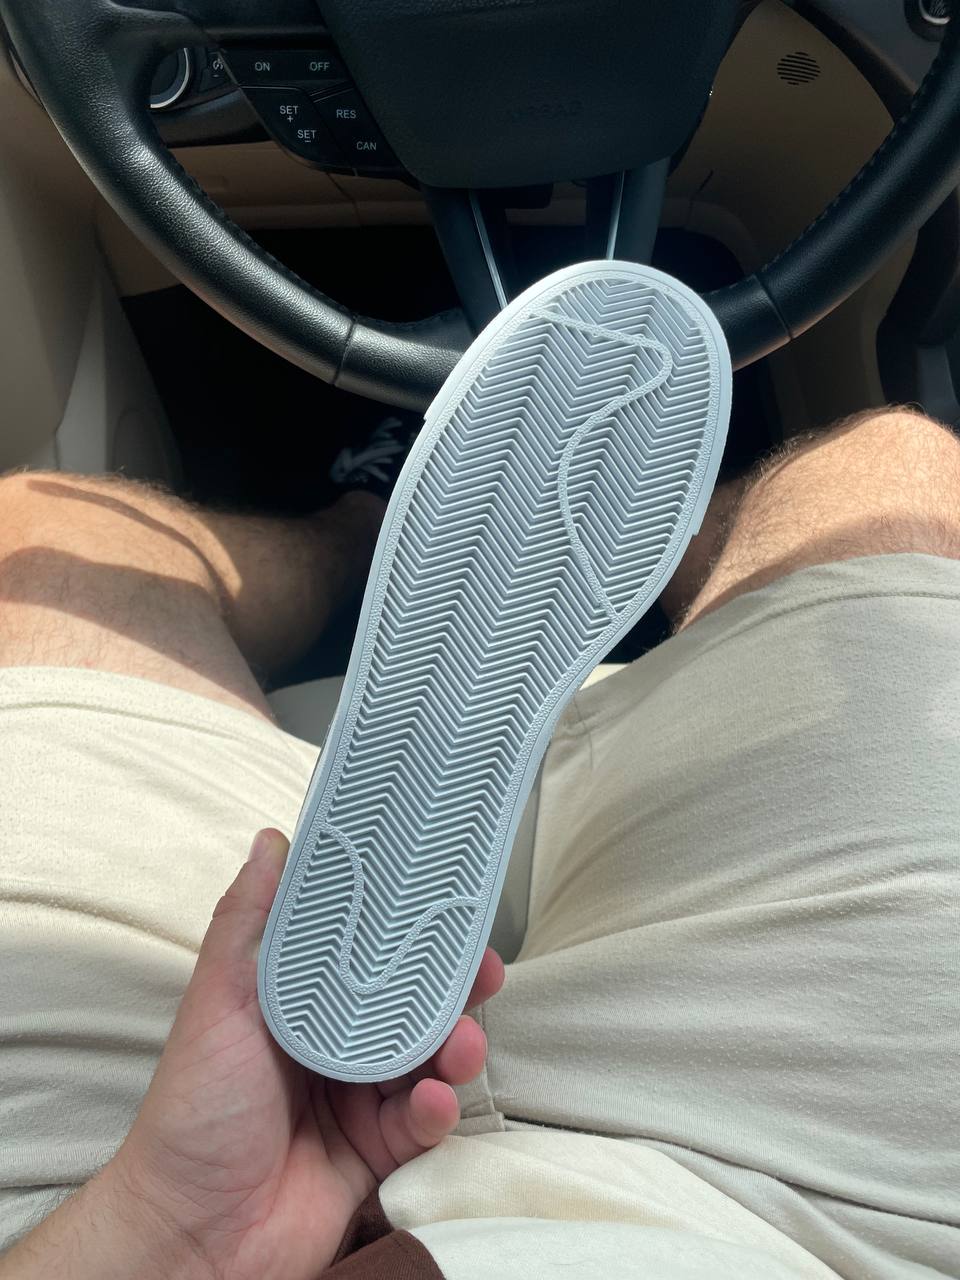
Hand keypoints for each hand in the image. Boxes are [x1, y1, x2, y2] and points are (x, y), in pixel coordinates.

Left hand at [110, 828, 503, 1279]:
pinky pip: (424, 1122)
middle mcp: (332, 1045)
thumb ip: (247, 923)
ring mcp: (357, 1098)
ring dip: (453, 1048)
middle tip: (482, 971)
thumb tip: (271, 842)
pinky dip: (437, 1110)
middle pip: (408, 1003)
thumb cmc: (193, 1113)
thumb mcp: (217, 1004)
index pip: (364, 951)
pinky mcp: (377, 1151)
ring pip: (426, 1059)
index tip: (444, 901)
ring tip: (459, 1047)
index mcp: (298, 1003)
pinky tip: (432, 1104)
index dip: (406, 927)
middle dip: (450, 987)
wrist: (192, 1235)